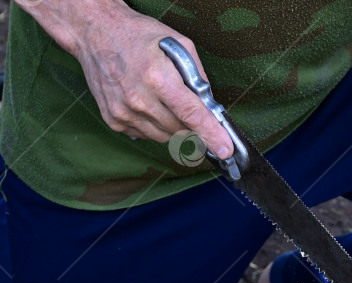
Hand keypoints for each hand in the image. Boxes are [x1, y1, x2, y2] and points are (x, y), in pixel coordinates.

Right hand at [31, 0, 232, 157]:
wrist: (95, 32)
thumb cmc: (138, 35)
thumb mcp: (178, 44)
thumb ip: (198, 76)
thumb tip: (210, 105)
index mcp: (158, 78)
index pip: (192, 115)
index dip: (211, 135)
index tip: (225, 149)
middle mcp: (139, 99)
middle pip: (181, 130)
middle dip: (194, 126)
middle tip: (194, 111)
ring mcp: (124, 112)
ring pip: (165, 136)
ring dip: (175, 127)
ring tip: (166, 101)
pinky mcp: (114, 120)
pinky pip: (146, 135)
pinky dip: (155, 125)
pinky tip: (150, 104)